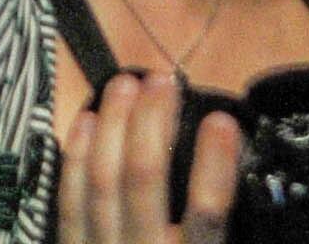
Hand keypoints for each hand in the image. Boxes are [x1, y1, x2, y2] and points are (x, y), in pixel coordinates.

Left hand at [58, 68, 240, 243]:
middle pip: (142, 179)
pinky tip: (86, 120)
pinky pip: (69, 200)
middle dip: (150, 122)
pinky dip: (76, 156)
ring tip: (125, 84)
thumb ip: (221, 228)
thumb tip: (238, 167)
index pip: (206, 214)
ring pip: (102, 180)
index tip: (222, 120)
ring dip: (113, 125)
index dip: (215, 166)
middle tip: (162, 80)